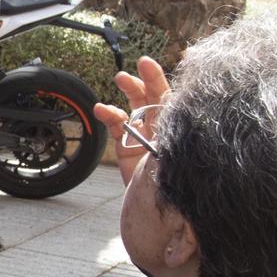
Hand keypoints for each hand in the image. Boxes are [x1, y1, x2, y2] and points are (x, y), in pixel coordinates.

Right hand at [92, 56, 170, 185]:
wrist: (155, 212)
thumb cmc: (173, 185)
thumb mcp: (174, 155)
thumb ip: (170, 131)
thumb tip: (171, 102)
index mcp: (176, 127)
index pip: (169, 97)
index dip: (157, 78)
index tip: (146, 63)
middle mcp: (161, 130)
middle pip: (151, 98)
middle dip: (140, 82)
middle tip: (128, 73)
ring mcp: (143, 138)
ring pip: (134, 108)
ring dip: (127, 92)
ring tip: (120, 79)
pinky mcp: (126, 149)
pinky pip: (116, 127)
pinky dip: (108, 115)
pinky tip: (101, 108)